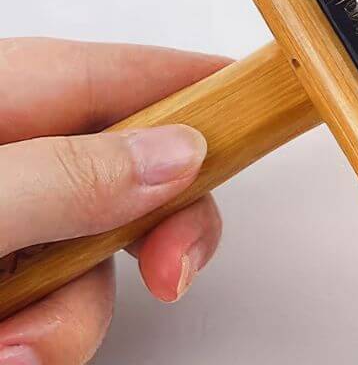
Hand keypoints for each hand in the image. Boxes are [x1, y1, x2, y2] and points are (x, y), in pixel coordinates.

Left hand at [0, 40, 228, 363]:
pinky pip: (52, 298)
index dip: (217, 98)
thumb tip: (180, 153)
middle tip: (169, 276)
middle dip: (157, 235)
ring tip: (10, 349)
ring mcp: (11, 210)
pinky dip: (33, 338)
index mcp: (17, 90)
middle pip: (141, 172)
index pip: (147, 75)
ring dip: (68, 318)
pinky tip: (1, 348)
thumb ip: (68, 175)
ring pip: (96, 254)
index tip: (275, 125)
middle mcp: (21, 146)